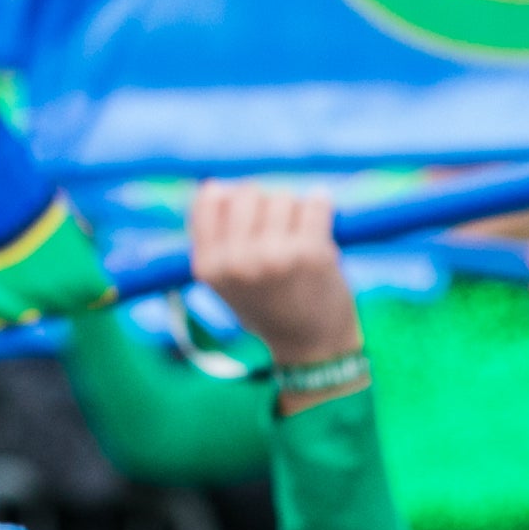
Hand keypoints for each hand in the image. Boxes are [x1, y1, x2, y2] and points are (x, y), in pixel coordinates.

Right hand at [188, 181, 364, 385]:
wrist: (310, 343)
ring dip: (294, 209)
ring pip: (283, 197)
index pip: (208, 200)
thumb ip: (215, 236)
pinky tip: (320, 216)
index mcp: (208, 266)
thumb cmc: (267, 303)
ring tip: (297, 236)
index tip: (247, 216)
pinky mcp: (311, 253)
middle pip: (247, 192)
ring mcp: (274, 256)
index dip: (229, 197)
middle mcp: (237, 261)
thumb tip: (216, 186)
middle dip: (264, 202)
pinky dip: (320, 205)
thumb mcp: (226, 278)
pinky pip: (315, 203)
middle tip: (276, 228)